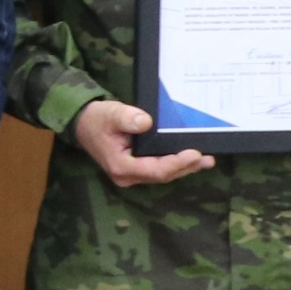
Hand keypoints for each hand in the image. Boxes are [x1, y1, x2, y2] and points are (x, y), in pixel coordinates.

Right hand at [70, 98, 212, 187]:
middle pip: (162, 175)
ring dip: (185, 167)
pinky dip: (176, 164)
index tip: (194, 153)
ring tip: (206, 160)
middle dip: (186, 167)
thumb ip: (127, 118)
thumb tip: (146, 122)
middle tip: (207, 158)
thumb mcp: (110, 113)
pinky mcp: (138, 168)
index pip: (155, 170)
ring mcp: (133, 174)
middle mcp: (128, 176)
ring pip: (163, 174)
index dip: (176, 163)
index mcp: (121, 166)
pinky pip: (160, 169)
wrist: (83, 125)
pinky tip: (192, 159)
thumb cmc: (96, 119)